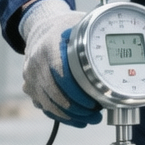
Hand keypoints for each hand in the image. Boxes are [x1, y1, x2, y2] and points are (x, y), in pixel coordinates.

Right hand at [19, 0, 101, 127]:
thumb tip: (115, 44)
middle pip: (55, 95)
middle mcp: (36, 63)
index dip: (78, 93)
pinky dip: (61, 117)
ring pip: (49, 105)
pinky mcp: (29, 87)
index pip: (62, 76)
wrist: (39, 28)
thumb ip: (93, 35)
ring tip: (91, 119)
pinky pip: (44, 107)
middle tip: (97, 115)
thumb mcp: (78, 24)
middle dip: (78, 109)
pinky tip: (77, 120)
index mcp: (49, 47)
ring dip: (71, 116)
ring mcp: (30, 77)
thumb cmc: (63, 27)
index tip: (93, 102)